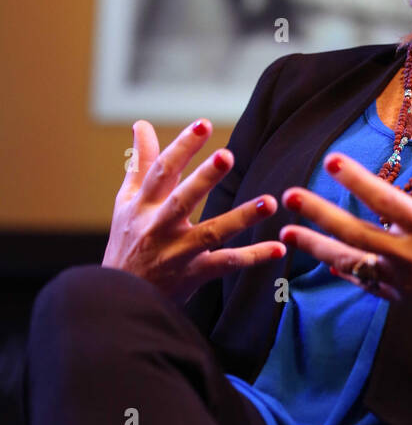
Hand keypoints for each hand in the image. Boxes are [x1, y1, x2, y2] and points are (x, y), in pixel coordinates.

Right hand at [102, 119, 285, 305]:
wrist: (119, 300)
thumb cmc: (126, 242)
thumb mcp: (126, 201)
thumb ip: (140, 162)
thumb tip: (141, 124)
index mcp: (144, 204)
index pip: (162, 170)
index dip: (182, 146)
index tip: (204, 124)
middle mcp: (159, 226)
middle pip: (183, 199)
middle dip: (204, 177)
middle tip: (228, 155)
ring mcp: (177, 252)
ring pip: (211, 232)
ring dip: (241, 217)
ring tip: (270, 202)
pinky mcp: (193, 274)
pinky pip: (226, 264)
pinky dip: (252, 257)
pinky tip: (278, 248)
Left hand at [279, 119, 411, 342]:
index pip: (383, 199)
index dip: (356, 180)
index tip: (331, 161)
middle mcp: (407, 254)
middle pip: (353, 232)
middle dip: (319, 214)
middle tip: (289, 196)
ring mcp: (400, 278)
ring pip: (350, 261)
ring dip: (317, 246)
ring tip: (287, 233)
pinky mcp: (401, 296)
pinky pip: (365, 283)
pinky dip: (345, 272)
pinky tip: (327, 264)